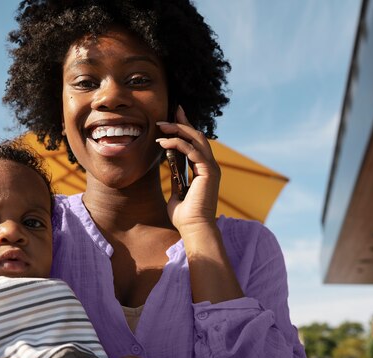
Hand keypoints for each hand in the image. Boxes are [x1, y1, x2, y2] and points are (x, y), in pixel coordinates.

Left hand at [156, 105, 220, 233]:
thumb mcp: (177, 193)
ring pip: (196, 139)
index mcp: (204, 170)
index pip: (195, 143)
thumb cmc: (185, 217)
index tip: (174, 117)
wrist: (194, 229)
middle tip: (169, 113)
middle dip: (183, 122)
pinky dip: (177, 143)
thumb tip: (170, 171)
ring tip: (161, 126)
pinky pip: (191, 150)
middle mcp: (210, 166)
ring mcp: (211, 168)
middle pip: (198, 136)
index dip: (185, 128)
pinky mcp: (207, 171)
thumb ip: (176, 180)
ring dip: (177, 130)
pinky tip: (164, 143)